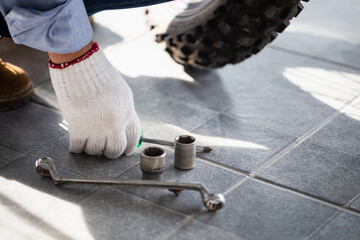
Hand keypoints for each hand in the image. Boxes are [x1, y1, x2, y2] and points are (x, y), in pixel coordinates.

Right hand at [49, 44, 140, 158]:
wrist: (80, 66)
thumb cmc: (100, 76)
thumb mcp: (121, 93)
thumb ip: (124, 111)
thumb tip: (123, 127)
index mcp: (127, 113)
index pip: (133, 140)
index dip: (127, 147)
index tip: (122, 149)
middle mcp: (115, 123)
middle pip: (115, 150)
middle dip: (109, 152)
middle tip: (103, 148)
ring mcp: (97, 128)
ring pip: (96, 151)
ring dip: (91, 148)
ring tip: (87, 138)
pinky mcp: (78, 129)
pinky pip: (78, 148)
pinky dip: (76, 147)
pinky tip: (76, 139)